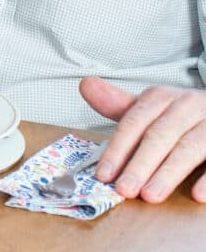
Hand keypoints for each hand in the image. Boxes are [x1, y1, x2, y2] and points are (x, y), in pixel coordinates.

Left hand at [79, 76, 205, 202]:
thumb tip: (85, 85)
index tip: (104, 174)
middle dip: (139, 164)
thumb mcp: (151, 107)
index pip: (133, 123)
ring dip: (168, 173)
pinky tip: (196, 194)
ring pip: (188, 147)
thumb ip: (120, 105)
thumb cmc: (180, 114)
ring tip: (150, 195)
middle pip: (159, 136)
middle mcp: (186, 105)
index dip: (117, 149)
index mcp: (160, 97)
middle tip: (124, 190)